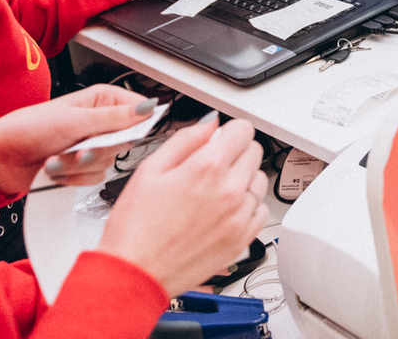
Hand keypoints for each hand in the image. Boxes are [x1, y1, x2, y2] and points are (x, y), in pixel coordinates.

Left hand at [0, 86, 155, 195]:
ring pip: (108, 162)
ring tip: (56, 158)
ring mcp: (89, 146)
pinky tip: (54, 168)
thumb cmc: (27, 129)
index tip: (125, 135)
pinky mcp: (79, 168)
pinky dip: (71, 177)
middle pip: (124, 141)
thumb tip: (148, 109)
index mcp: (100, 101)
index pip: (138, 110)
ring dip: (78, 165)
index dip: (136, 124)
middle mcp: (98, 122)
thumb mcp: (74, 121)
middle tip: (79, 147)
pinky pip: (93, 178)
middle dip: (98, 149)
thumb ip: (114, 119)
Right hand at [96, 119, 269, 296]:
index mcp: (207, 168)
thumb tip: (209, 124)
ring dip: (242, 178)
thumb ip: (185, 139)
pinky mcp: (242, 240)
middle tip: (210, 166)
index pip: (243, 129)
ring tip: (213, 191)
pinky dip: (247, 206)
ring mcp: (239, 217)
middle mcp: (229, 191)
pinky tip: (224, 211)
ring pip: (259, 180)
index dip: (227, 131)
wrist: (136, 274)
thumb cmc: (136, 227)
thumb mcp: (149, 169)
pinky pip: (261, 210)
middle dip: (234, 152)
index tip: (218, 140)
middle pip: (254, 151)